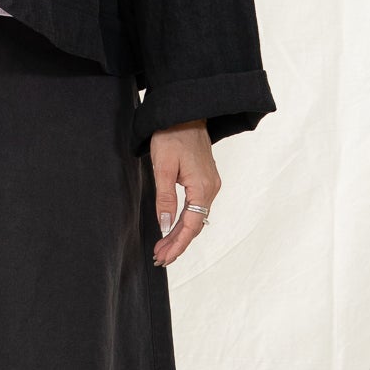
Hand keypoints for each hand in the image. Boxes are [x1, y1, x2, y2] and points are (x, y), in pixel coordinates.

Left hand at [149, 120, 219, 266]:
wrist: (184, 112)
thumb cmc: (172, 134)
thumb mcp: (163, 167)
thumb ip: (164, 198)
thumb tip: (164, 225)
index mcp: (203, 187)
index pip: (191, 225)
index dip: (177, 244)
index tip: (163, 257)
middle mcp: (211, 188)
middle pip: (195, 225)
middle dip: (177, 244)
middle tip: (159, 258)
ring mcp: (210, 184)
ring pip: (196, 217)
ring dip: (180, 234)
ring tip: (163, 248)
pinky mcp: (205, 180)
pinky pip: (197, 207)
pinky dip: (184, 221)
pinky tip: (173, 228)